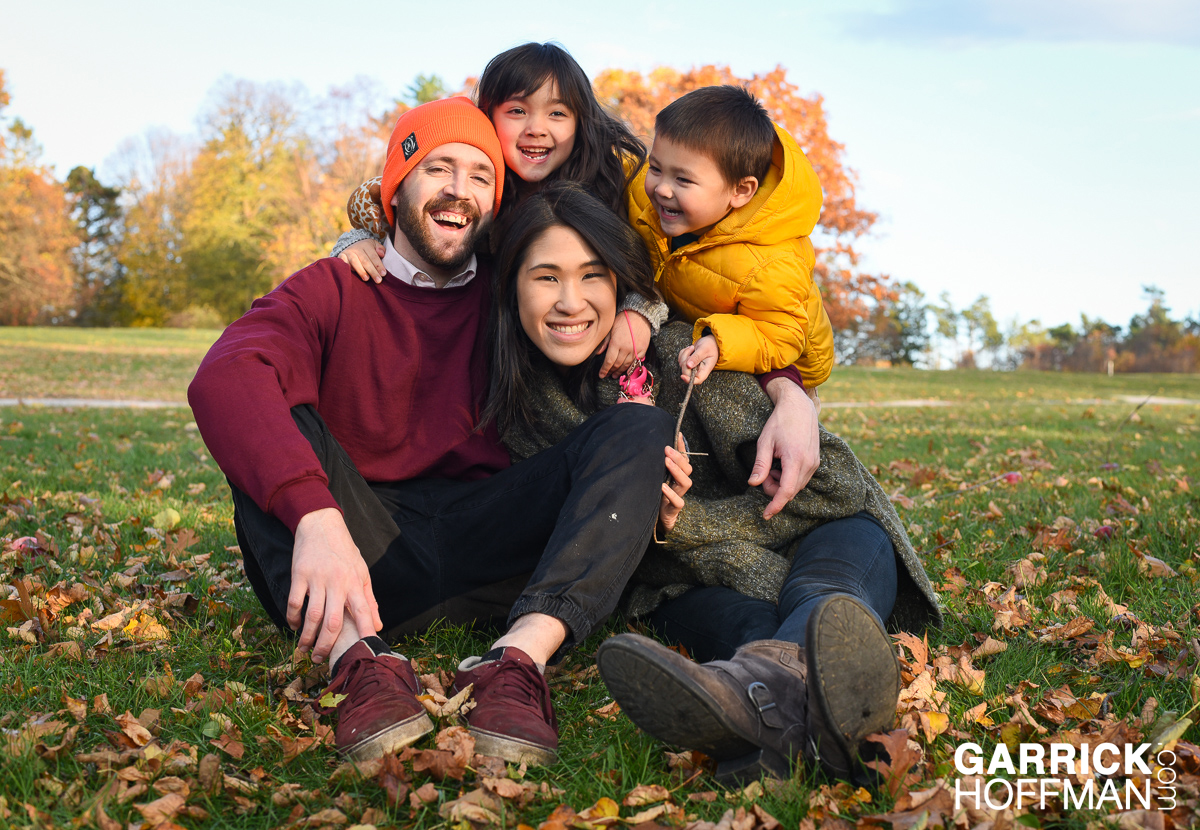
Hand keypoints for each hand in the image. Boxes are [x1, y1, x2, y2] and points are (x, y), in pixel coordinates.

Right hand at [288, 508, 382, 662]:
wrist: (321, 524)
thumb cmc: (344, 551)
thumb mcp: (362, 571)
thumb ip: (369, 599)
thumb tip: (377, 624)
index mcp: (355, 582)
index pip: (363, 610)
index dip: (365, 630)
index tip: (366, 649)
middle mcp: (337, 582)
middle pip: (333, 621)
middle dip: (327, 644)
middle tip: (322, 659)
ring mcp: (317, 578)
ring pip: (312, 616)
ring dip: (307, 636)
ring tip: (305, 649)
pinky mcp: (299, 574)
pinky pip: (294, 602)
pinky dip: (292, 617)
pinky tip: (294, 625)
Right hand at [338, 240, 386, 283]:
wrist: (350, 244)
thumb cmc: (366, 249)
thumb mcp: (374, 245)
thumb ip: (380, 249)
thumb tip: (382, 254)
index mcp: (366, 245)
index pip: (374, 257)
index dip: (379, 266)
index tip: (383, 274)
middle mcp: (357, 248)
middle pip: (365, 261)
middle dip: (372, 271)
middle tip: (378, 280)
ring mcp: (348, 253)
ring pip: (355, 262)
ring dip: (361, 271)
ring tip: (366, 279)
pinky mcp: (341, 257)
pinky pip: (345, 264)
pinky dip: (349, 270)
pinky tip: (353, 276)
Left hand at [600, 310, 650, 377]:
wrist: (639, 315)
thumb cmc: (623, 320)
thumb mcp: (610, 329)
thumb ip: (605, 342)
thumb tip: (598, 353)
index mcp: (616, 343)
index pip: (609, 361)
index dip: (605, 370)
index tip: (601, 375)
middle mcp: (626, 349)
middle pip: (617, 365)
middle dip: (611, 371)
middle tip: (608, 375)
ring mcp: (635, 350)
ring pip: (627, 365)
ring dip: (620, 371)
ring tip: (616, 375)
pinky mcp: (642, 350)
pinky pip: (636, 362)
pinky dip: (630, 368)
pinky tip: (626, 370)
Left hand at [659, 434, 692, 533]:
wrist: (656, 519)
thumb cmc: (655, 495)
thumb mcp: (655, 477)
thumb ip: (655, 465)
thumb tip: (648, 446)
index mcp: (677, 475)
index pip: (684, 458)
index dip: (682, 447)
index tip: (677, 434)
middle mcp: (680, 484)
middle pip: (687, 469)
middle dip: (678, 458)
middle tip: (667, 449)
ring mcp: (679, 496)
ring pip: (686, 483)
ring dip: (676, 471)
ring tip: (666, 461)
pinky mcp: (674, 509)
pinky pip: (678, 502)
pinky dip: (671, 494)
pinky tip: (662, 486)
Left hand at [678, 335, 718, 384]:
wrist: (710, 340)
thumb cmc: (710, 345)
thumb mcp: (704, 350)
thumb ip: (696, 357)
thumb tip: (688, 366)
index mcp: (705, 370)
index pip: (697, 380)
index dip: (689, 380)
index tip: (683, 376)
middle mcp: (698, 370)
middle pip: (686, 373)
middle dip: (685, 360)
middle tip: (692, 350)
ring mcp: (692, 367)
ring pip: (682, 365)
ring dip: (685, 354)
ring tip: (693, 348)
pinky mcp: (687, 362)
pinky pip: (680, 359)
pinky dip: (683, 353)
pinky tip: (690, 349)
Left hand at [749, 379, 818, 519]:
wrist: (799, 407)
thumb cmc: (780, 422)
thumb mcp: (765, 442)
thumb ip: (761, 465)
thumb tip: (753, 484)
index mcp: (795, 459)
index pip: (786, 491)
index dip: (776, 505)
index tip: (766, 515)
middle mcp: (809, 464)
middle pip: (790, 491)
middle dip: (774, 489)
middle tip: (764, 473)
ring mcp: (815, 463)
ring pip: (796, 486)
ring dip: (782, 483)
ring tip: (773, 466)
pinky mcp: (816, 462)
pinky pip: (802, 479)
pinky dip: (789, 478)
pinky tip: (781, 465)